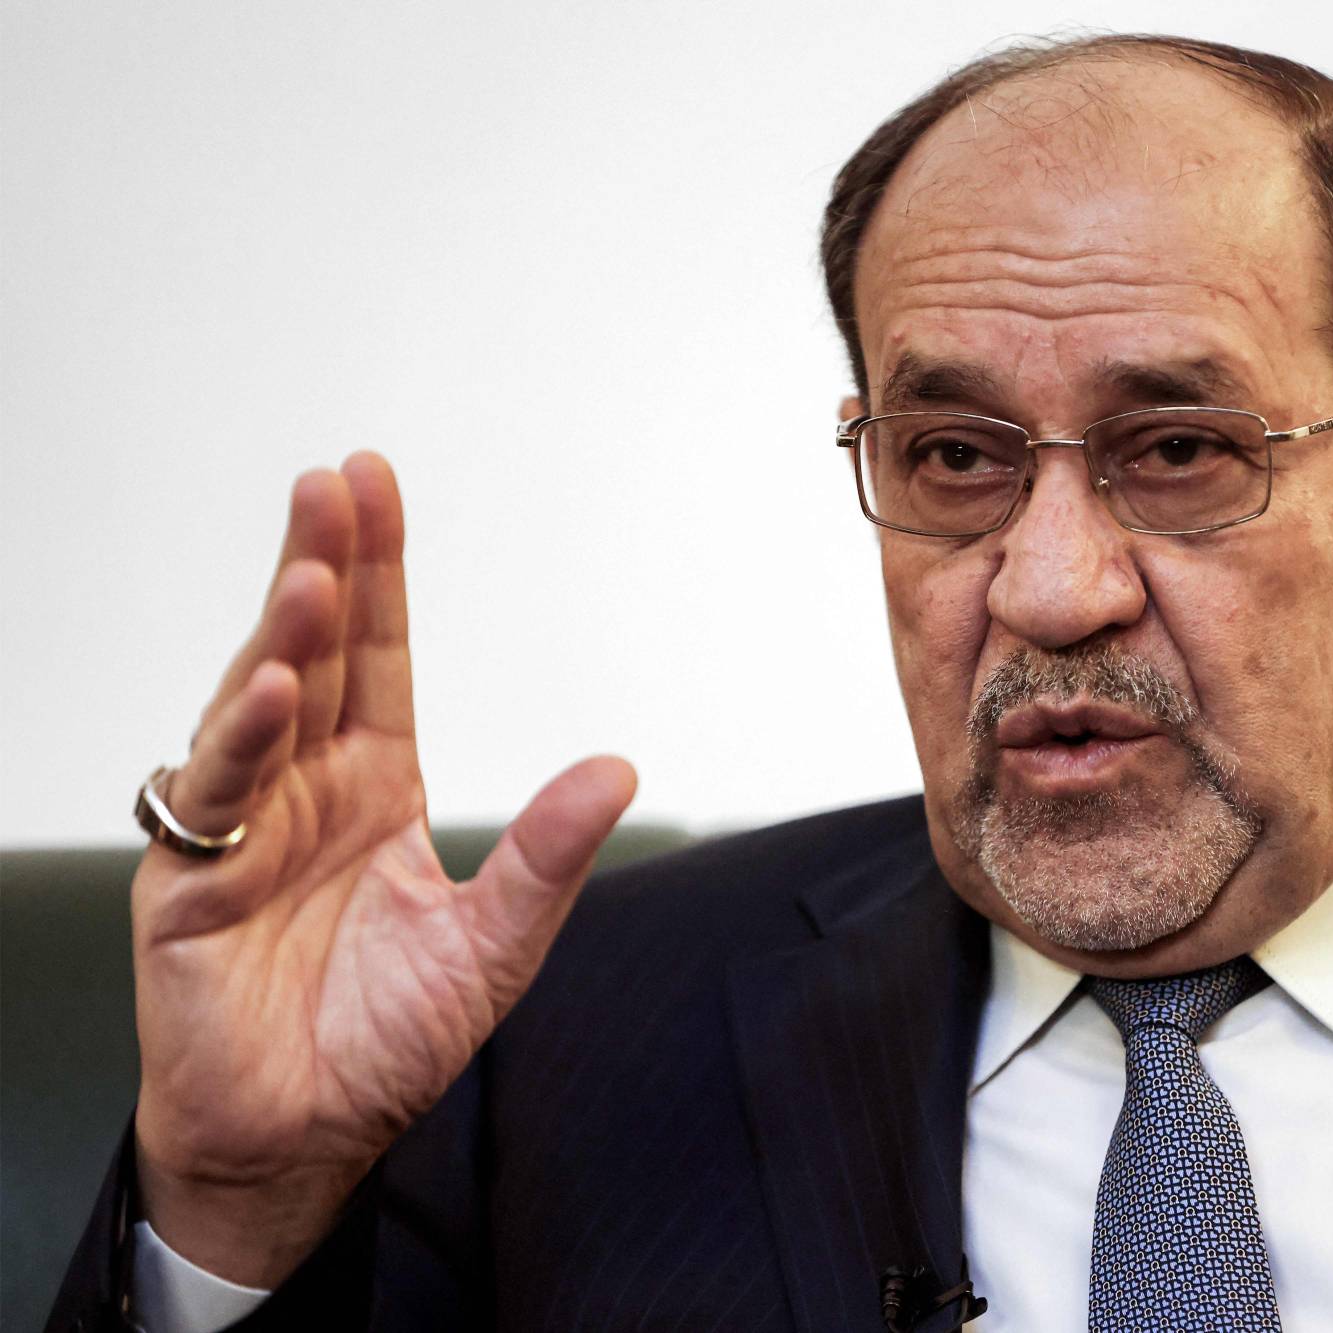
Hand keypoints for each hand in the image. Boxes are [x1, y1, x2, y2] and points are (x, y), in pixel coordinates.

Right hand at [130, 453, 635, 1285]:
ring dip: (285, 634)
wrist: (302, 1140)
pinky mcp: (190, 879)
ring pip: (260, 704)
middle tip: (335, 484)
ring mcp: (243, 827)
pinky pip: (217, 792)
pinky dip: (244, 738)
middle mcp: (306, 791)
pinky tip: (274, 689)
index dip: (379, 574)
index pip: (379, 660)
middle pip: (313, 655)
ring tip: (317, 567)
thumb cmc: (383, 1043)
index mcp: (376, 790)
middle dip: (324, 565)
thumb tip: (616, 770)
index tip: (375, 486)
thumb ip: (546, 857)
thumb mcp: (493, 945)